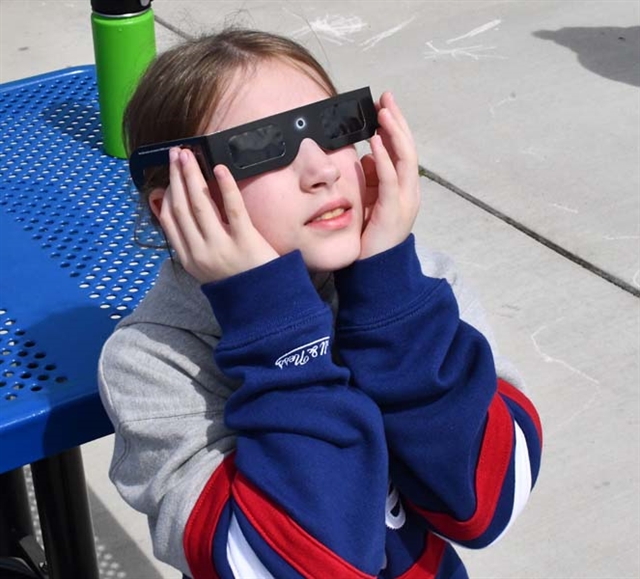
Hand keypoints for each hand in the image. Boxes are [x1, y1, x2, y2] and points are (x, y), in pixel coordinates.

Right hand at [156, 148, 278, 282]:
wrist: (264, 303)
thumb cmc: (238, 281)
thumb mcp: (206, 267)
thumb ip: (192, 243)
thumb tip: (177, 211)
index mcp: (188, 259)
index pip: (168, 220)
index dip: (167, 193)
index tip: (169, 175)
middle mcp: (200, 253)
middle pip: (181, 207)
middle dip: (176, 176)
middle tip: (176, 153)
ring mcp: (221, 247)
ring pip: (200, 204)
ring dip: (192, 175)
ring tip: (189, 154)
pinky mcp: (245, 241)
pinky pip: (233, 209)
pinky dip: (225, 186)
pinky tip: (220, 168)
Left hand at [359, 92, 419, 258]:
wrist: (374, 269)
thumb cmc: (370, 236)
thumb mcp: (370, 201)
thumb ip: (372, 179)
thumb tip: (367, 157)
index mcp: (405, 188)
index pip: (403, 150)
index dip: (396, 127)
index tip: (384, 105)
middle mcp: (410, 191)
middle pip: (408, 148)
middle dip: (397, 121)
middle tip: (386, 97)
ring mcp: (405, 201)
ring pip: (405, 159)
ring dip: (394, 133)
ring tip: (383, 112)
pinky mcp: (393, 210)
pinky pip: (391, 179)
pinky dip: (385, 158)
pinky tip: (376, 142)